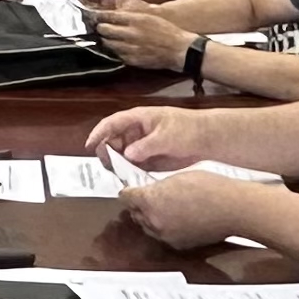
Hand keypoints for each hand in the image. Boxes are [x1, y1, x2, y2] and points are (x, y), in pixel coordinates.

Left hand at [84, 0, 191, 71]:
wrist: (179, 49)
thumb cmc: (167, 31)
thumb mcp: (149, 18)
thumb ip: (131, 17)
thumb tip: (113, 17)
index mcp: (135, 19)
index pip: (109, 16)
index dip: (99, 16)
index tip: (94, 16)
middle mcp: (130, 33)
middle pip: (104, 29)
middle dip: (100, 28)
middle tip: (99, 28)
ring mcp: (130, 48)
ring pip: (108, 43)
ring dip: (106, 40)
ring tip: (107, 38)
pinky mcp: (132, 60)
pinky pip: (116, 54)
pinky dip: (115, 51)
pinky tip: (117, 49)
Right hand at [86, 105, 215, 171]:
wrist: (208, 140)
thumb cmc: (188, 130)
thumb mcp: (167, 136)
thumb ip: (147, 146)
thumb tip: (128, 155)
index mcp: (138, 119)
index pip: (112, 123)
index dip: (99, 133)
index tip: (90, 146)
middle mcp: (136, 132)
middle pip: (112, 141)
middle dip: (107, 152)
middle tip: (108, 166)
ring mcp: (141, 146)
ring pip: (120, 156)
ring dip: (117, 165)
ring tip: (118, 174)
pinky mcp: (148, 160)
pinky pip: (132, 166)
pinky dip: (128, 173)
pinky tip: (128, 180)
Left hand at [121, 170, 251, 249]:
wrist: (233, 208)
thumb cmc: (212, 188)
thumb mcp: (178, 177)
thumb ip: (158, 186)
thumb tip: (151, 191)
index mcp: (150, 200)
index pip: (126, 197)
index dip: (128, 192)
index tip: (129, 190)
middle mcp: (154, 221)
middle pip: (135, 213)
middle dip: (139, 205)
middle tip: (147, 198)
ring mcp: (166, 235)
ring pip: (149, 227)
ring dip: (152, 218)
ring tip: (165, 208)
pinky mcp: (179, 245)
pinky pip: (165, 236)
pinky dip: (167, 229)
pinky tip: (178, 219)